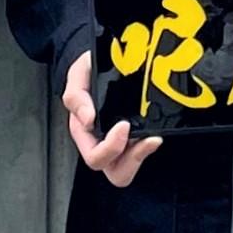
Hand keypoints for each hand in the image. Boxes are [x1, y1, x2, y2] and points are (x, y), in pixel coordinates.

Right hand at [64, 51, 162, 187]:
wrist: (107, 59)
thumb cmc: (91, 70)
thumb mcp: (78, 74)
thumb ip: (76, 96)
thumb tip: (86, 119)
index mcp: (85, 132)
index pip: (95, 157)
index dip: (110, 148)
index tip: (123, 125)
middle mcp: (103, 141)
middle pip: (117, 173)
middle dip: (132, 159)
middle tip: (144, 138)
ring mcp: (122, 141)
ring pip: (132, 166)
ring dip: (143, 154)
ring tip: (153, 138)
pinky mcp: (138, 135)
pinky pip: (144, 150)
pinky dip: (152, 144)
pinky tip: (157, 132)